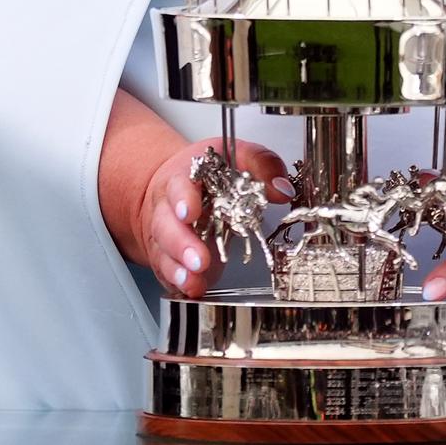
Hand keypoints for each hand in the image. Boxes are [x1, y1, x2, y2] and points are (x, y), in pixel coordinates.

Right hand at [135, 136, 290, 298]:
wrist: (175, 187)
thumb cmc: (207, 174)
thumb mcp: (234, 156)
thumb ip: (260, 164)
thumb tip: (282, 188)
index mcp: (183, 178)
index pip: (179, 187)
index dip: (183, 199)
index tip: (190, 211)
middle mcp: (168, 208)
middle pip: (166, 225)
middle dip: (181, 244)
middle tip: (199, 259)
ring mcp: (165, 236)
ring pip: (163, 252)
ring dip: (178, 268)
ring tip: (194, 279)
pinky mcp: (168, 258)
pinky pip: (166, 272)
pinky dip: (179, 282)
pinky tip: (193, 288)